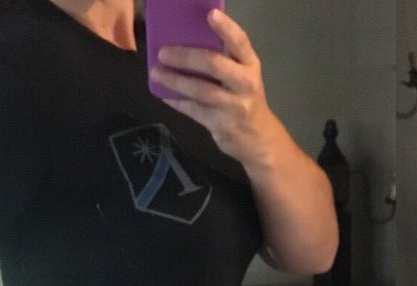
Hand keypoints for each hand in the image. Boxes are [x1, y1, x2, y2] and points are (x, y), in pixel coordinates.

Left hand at [152, 10, 281, 167]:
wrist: (261, 140)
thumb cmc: (245, 100)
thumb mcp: (243, 77)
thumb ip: (224, 61)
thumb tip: (186, 42)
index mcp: (250, 66)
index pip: (240, 42)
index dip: (226, 28)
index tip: (210, 14)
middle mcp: (245, 84)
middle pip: (214, 64)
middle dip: (186, 56)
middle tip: (163, 52)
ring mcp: (235, 107)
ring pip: (200, 89)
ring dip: (175, 80)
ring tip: (156, 72)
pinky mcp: (223, 125)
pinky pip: (195, 110)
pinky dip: (177, 101)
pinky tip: (164, 94)